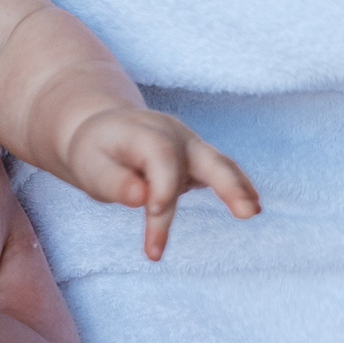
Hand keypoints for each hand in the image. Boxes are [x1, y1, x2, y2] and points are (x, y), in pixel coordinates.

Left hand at [59, 107, 259, 260]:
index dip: (163, 188)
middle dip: (227, 185)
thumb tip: (142, 198)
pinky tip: (250, 207)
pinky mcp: (197, 160)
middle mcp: (175, 136)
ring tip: (253, 212)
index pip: (164, 159)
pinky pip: (220, 172)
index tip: (151, 212)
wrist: (103, 130)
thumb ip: (113, 182)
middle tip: (245, 212)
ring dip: (238, 187)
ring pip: (220, 165)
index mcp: (146, 134)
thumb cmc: (96, 153)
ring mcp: (190, 146)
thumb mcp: (90, 167)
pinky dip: (236, 188)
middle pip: (206, 157)